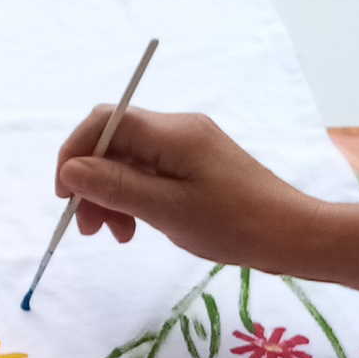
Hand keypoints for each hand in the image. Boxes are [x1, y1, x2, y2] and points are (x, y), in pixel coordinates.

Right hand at [53, 109, 327, 272]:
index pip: (105, 122)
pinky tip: (135, 228)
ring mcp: (188, 148)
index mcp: (172, 133)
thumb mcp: (167, 210)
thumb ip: (116, 187)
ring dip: (110, 195)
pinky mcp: (196, 167)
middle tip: (87, 229)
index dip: (75, 153)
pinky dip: (133, 199)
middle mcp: (178, 130)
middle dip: (92, 182)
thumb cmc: (234, 224)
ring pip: (129, 162)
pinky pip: (150, 174)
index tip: (66, 196)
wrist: (292, 236)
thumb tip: (71, 170)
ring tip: (114, 236)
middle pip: (114, 143)